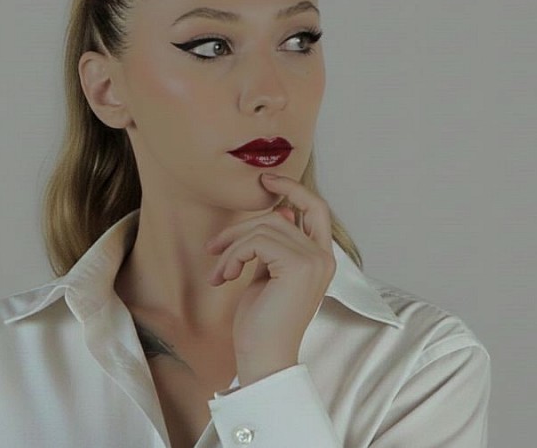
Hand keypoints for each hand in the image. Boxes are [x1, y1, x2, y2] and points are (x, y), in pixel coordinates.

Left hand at [204, 172, 335, 385]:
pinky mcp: (298, 266)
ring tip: (219, 272)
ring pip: (264, 227)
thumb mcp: (268, 274)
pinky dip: (233, 256)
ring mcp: (314, 260)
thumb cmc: (262, 322)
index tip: (266, 179)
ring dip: (232, 247)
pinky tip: (224, 277)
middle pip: (278, 216)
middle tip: (213, 247)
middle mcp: (323, 257)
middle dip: (239, 227)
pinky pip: (256, 241)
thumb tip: (278, 210)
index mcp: (321, 258)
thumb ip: (275, 245)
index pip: (317, 208)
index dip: (293, 188)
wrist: (263, 356)